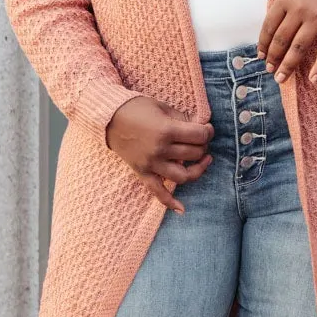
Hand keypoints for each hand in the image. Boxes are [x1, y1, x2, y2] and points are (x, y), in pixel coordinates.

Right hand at [105, 96, 213, 213]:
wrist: (108, 117)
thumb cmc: (136, 108)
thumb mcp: (162, 107)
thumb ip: (182, 119)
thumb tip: (200, 128)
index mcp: (166, 130)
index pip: (199, 136)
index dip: (208, 131)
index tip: (207, 129)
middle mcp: (160, 150)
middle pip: (194, 154)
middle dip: (203, 146)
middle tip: (201, 140)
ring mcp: (151, 164)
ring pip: (184, 176)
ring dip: (198, 169)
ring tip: (202, 161)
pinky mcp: (142, 172)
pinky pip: (157, 192)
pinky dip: (170, 202)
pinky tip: (182, 209)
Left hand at [258, 0, 316, 84]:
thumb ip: (280, 10)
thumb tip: (268, 39)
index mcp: (285, 0)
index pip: (268, 27)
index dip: (263, 45)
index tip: (261, 56)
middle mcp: (300, 10)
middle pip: (281, 40)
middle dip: (273, 58)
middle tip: (269, 70)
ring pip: (299, 48)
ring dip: (288, 66)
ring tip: (281, 78)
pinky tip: (313, 79)